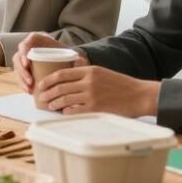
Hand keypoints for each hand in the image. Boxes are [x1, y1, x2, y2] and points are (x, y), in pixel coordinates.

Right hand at [12, 33, 87, 91]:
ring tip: (29, 89)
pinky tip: (28, 91)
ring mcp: (25, 58)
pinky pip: (19, 75)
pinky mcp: (25, 68)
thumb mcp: (71, 54)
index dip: (23, 52)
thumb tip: (80, 61)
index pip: (26, 43)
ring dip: (21, 79)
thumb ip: (77, 57)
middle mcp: (29, 47)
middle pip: (18, 56)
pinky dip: (22, 84)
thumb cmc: (67, 54)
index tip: (27, 64)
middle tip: (30, 81)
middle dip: (21, 70)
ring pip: (17, 67)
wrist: (66, 60)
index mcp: (38, 40)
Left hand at [36, 66, 159, 117]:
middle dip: (47, 93)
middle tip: (41, 97)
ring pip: (65, 99)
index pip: (62, 74)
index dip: (48, 80)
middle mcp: (89, 82)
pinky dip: (66, 111)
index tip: (41, 84)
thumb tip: (70, 70)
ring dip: (54, 103)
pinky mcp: (96, 109)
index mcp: (89, 71)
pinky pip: (75, 111)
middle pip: (60, 87)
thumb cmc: (121, 84)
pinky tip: (63, 112)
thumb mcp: (102, 72)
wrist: (139, 95)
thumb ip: (86, 72)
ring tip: (49, 106)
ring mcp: (92, 96)